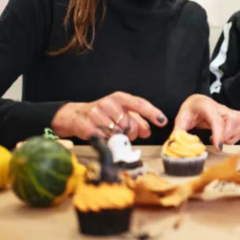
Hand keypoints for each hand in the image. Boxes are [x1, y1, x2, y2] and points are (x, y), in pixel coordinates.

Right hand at [51, 91, 167, 140]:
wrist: (77, 116)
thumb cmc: (103, 115)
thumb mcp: (121, 113)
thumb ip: (137, 121)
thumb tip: (147, 131)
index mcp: (119, 97)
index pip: (139, 104)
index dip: (152, 113)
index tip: (162, 121)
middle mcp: (108, 103)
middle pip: (129, 124)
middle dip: (130, 132)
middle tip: (124, 133)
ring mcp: (96, 113)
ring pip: (117, 133)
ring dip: (117, 138)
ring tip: (111, 133)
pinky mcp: (87, 126)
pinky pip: (105, 140)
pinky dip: (107, 141)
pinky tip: (102, 136)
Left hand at [174, 94, 239, 150]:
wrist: (197, 102)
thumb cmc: (190, 110)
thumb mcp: (181, 119)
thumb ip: (178, 131)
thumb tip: (176, 144)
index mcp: (206, 106)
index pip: (217, 119)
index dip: (219, 133)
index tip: (218, 147)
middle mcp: (220, 107)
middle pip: (233, 120)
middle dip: (225, 135)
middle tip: (213, 141)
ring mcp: (229, 110)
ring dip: (231, 135)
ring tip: (218, 138)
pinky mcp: (234, 116)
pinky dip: (235, 136)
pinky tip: (223, 137)